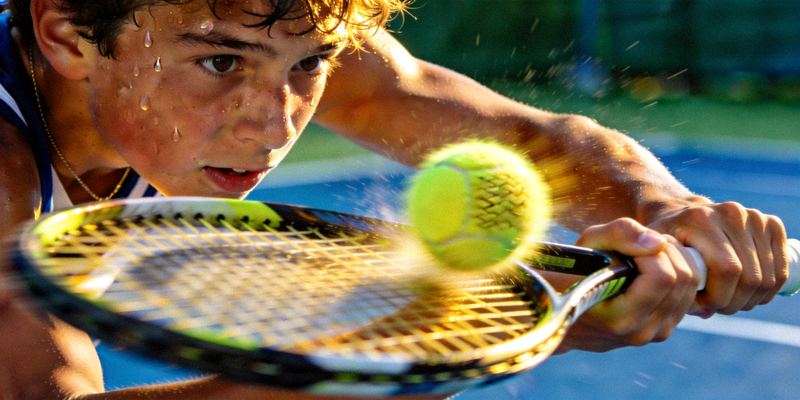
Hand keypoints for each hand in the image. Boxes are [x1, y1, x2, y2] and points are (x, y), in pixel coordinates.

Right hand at [556, 218, 700, 352]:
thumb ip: (619, 234)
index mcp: (621, 318)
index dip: (649, 251)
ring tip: (645, 254)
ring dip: (674, 259)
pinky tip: (652, 267)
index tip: (628, 247)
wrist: (562, 313)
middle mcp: (643, 332)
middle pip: (684, 278)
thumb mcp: (586, 245)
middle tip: (640, 244)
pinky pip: (689, 293)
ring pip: (692, 285)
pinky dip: (677, 272)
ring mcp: (656, 333)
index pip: (663, 276)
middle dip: (667, 251)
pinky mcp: (665, 329)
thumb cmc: (571, 274)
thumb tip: (658, 243)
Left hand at [647, 201, 787, 315]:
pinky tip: (746, 293)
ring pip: (768, 278)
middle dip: (733, 302)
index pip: (727, 269)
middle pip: (750, 276)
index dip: (718, 297)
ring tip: (728, 300)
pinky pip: (781, 271)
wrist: (681, 214)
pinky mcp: (770, 223)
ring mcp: (754, 216)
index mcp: (701, 218)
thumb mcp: (659, 261)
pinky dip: (766, 290)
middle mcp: (731, 212)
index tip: (701, 304)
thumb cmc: (668, 243)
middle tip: (716, 306)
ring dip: (750, 299)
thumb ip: (674, 286)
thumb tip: (705, 313)